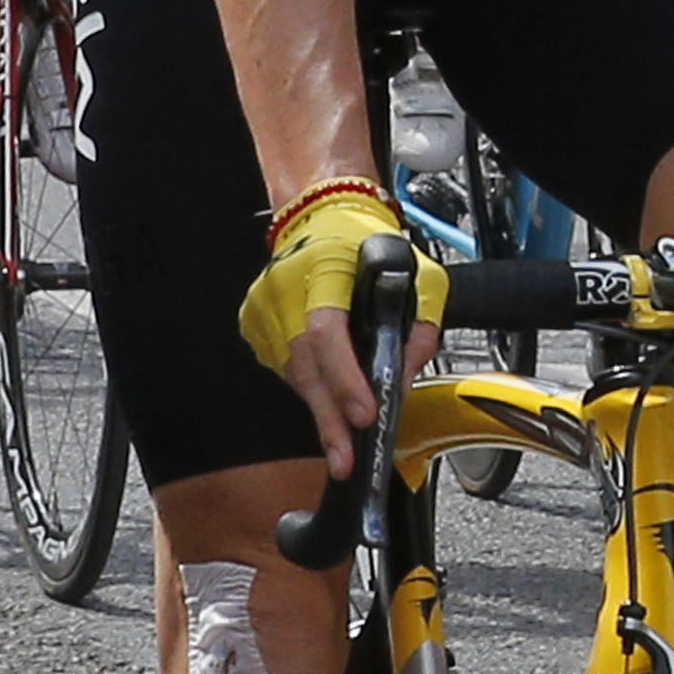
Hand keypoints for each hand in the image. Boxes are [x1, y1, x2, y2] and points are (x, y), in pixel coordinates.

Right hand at [235, 186, 449, 480]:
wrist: (322, 214)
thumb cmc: (367, 242)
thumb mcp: (418, 277)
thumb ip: (419, 329)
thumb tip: (405, 381)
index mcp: (325, 270)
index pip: (326, 333)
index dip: (344, 378)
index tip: (364, 413)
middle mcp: (285, 290)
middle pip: (304, 366)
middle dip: (329, 419)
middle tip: (345, 459)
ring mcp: (264, 307)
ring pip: (293, 374)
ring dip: (321, 407)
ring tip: (341, 440)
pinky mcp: (254, 322)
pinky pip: (284, 367)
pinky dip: (308, 385)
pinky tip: (327, 392)